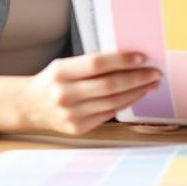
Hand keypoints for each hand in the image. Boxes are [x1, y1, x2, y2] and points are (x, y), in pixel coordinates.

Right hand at [22, 52, 160, 134]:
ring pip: (113, 101)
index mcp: (61, 72)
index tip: (142, 57)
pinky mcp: (78, 128)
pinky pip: (108, 113)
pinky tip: (136, 95)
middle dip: (137, 78)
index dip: (122, 60)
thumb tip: (129, 61)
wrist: (31, 106)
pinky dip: (125, 103)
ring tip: (151, 83)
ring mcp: (72, 114)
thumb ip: (91, 64)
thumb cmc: (55, 81)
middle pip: (109, 85)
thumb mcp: (65, 65)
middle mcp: (65, 94)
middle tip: (155, 72)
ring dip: (136, 92)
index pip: (97, 64)